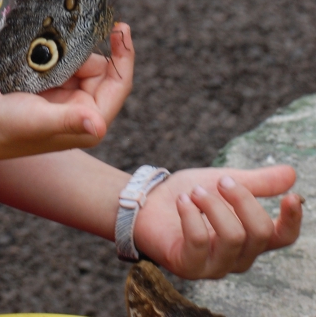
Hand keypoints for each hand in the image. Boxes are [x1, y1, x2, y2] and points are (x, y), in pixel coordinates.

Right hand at [0, 23, 133, 161]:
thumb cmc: (6, 128)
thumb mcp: (38, 120)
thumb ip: (69, 119)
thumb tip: (100, 126)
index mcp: (88, 122)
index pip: (118, 84)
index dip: (124, 56)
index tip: (120, 26)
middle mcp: (81, 112)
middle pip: (99, 70)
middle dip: (83, 53)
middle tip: (60, 47)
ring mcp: (64, 100)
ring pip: (78, 64)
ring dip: (65, 53)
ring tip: (41, 57)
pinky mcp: (48, 90)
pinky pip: (61, 64)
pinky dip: (53, 55)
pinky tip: (36, 57)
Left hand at [133, 165, 301, 278]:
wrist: (148, 201)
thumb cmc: (189, 195)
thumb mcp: (223, 182)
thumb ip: (256, 182)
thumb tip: (292, 173)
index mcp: (250, 236)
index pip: (282, 237)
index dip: (292, 220)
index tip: (291, 196)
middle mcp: (238, 256)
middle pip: (260, 233)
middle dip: (242, 199)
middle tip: (221, 181)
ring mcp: (215, 265)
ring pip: (233, 237)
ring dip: (213, 206)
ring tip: (194, 192)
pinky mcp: (189, 267)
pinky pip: (200, 241)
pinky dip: (191, 214)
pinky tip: (182, 201)